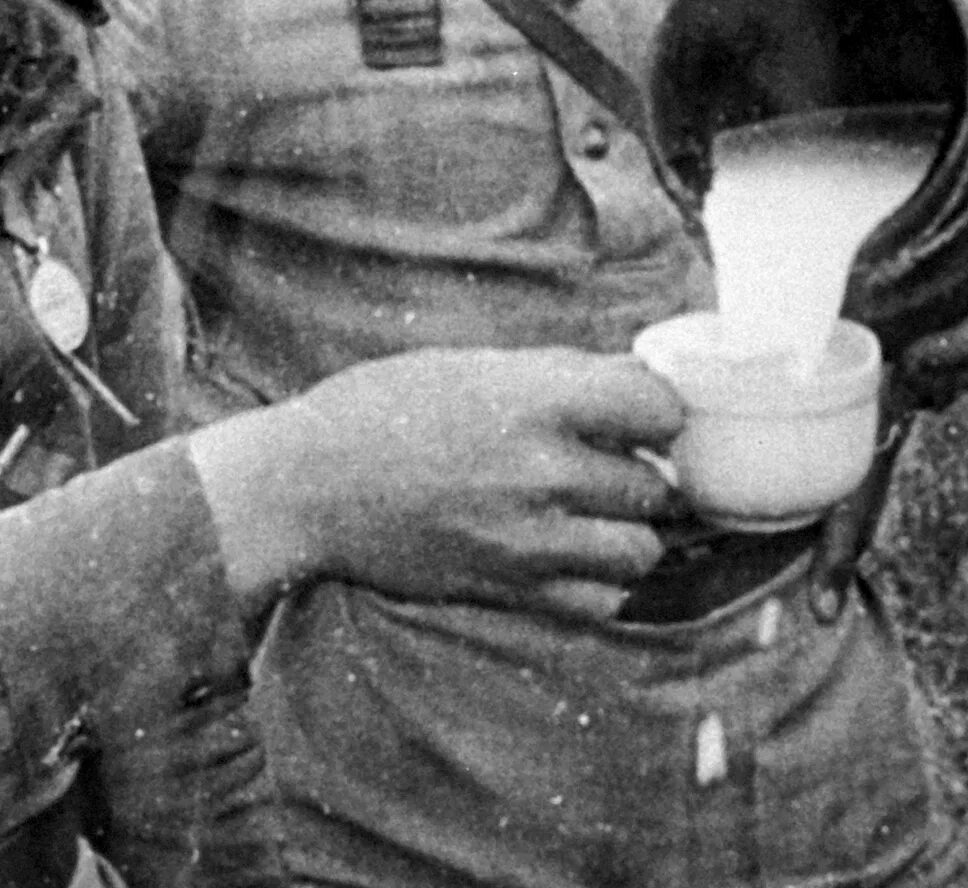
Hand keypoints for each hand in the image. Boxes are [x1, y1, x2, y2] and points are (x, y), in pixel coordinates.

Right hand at [196, 346, 682, 621]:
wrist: (307, 487)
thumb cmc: (382, 409)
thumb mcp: (474, 366)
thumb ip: (560, 376)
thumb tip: (636, 380)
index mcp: (536, 402)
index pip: (658, 407)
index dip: (660, 409)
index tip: (643, 413)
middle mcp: (543, 473)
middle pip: (656, 486)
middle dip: (646, 473)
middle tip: (618, 463)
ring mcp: (529, 540)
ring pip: (641, 552)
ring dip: (631, 531)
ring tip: (599, 512)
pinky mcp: (510, 590)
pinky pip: (601, 601)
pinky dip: (602, 582)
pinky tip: (575, 554)